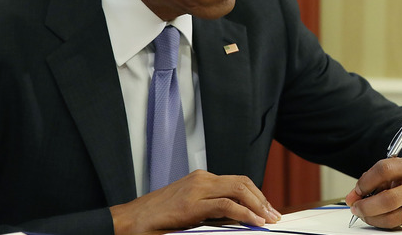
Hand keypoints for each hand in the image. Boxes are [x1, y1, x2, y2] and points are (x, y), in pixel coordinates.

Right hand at [110, 170, 280, 234]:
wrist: (128, 221)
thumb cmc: (156, 219)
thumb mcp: (188, 211)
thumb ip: (210, 210)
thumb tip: (237, 219)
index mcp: (201, 179)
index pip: (237, 181)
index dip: (256, 194)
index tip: (267, 209)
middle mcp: (201, 179)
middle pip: (242, 182)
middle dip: (262, 199)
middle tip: (274, 216)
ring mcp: (196, 189)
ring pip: (238, 189)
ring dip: (258, 205)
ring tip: (268, 219)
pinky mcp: (191, 204)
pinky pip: (226, 205)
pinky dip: (244, 213)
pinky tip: (254, 222)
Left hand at [345, 158, 401, 229]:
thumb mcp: (401, 168)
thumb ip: (376, 178)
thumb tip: (354, 195)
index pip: (384, 170)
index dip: (365, 182)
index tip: (357, 190)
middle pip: (387, 200)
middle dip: (366, 206)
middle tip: (356, 207)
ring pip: (392, 218)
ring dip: (372, 218)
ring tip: (365, 214)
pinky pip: (399, 226)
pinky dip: (385, 223)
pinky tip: (381, 217)